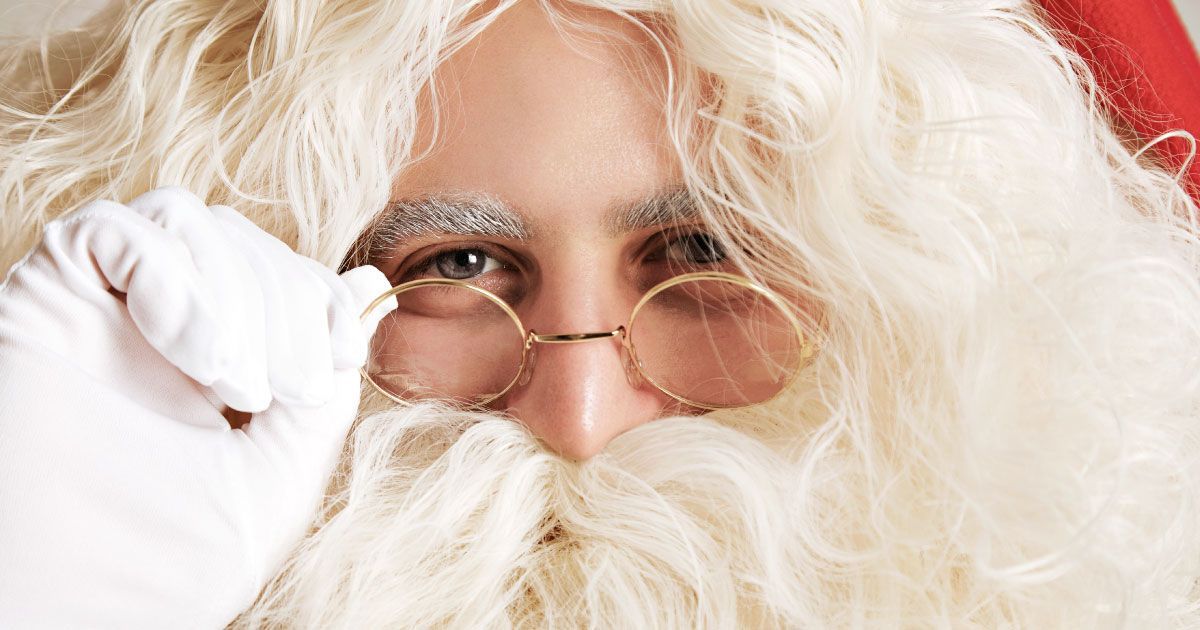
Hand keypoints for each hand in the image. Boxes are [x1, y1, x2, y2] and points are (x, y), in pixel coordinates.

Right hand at [0, 188, 395, 627]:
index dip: (321, 299)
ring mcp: (99, 310)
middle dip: (284, 304)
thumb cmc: (173, 562)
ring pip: (189, 222)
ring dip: (237, 293)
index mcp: (215, 360)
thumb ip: (326, 386)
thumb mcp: (280, 468)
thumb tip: (368, 288)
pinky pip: (112, 233)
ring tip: (237, 384)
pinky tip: (195, 355)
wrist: (77, 613)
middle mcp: (156, 326)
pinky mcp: (42, 303)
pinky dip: (173, 278)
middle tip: (279, 391)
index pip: (282, 274)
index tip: (342, 353)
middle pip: (242, 241)